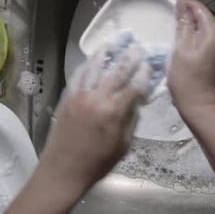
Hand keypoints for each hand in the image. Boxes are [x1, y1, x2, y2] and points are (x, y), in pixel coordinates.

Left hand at [40, 43, 150, 190]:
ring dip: (106, 54)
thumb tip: (136, 102)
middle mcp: (97, 98)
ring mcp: (79, 96)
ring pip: (95, 67)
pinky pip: (78, 75)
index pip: (134, 86)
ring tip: (114, 43)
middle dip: (129, 58)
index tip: (151, 65)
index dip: (145, 74)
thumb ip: (131, 120)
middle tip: (138, 47)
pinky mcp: (67, 98)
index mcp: (114, 112)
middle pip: (117, 71)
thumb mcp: (123, 146)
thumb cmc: (98, 164)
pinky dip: (88, 65)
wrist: (63, 171)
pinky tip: (93, 59)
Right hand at [168, 0, 214, 115]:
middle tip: (171, 14)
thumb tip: (182, 6)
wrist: (197, 105)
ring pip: (203, 29)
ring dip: (190, 25)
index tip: (172, 4)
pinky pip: (204, 39)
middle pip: (204, 18)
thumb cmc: (187, 79)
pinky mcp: (213, 57)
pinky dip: (193, 36)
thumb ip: (183, 26)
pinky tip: (181, 39)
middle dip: (188, 14)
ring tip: (174, 25)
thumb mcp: (181, 49)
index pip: (201, 10)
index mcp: (214, 34)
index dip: (187, 5)